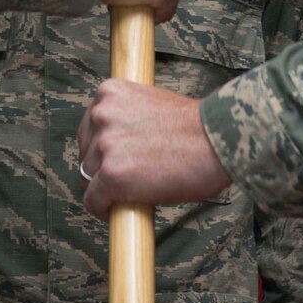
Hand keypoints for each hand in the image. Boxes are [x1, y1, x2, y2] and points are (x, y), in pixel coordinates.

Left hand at [76, 79, 232, 215]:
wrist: (217, 140)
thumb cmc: (195, 127)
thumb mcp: (152, 105)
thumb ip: (128, 118)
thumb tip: (116, 145)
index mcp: (109, 92)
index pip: (89, 127)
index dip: (100, 148)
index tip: (113, 160)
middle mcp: (101, 115)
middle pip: (85, 152)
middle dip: (101, 167)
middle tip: (125, 179)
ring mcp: (104, 145)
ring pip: (88, 177)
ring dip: (105, 188)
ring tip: (130, 193)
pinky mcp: (110, 175)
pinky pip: (93, 200)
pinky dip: (102, 208)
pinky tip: (117, 210)